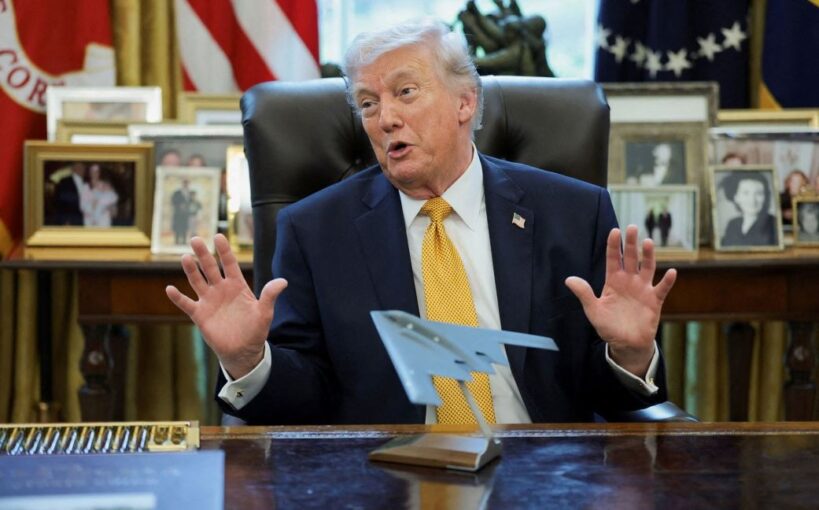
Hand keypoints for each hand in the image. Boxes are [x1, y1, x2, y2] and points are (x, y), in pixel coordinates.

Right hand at [165, 234, 287, 378]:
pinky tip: (169, 289)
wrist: (243, 350)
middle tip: (195, 239)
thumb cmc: (255, 330)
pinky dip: (178, 298)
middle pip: (210, 268)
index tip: (218, 236)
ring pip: (197, 281)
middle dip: (203, 254)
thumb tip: (283, 281)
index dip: (224, 251)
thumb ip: (270, 295)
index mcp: (237, 286)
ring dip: (191, 270)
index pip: (229, 264)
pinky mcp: (200, 315)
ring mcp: (209, 301)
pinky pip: (186, 304)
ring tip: (185, 257)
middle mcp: (221, 289)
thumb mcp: (265, 312)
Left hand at [564, 225, 676, 376]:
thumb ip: (584, 294)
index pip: (614, 259)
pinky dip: (667, 281)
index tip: (615, 231)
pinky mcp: (655, 301)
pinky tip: (671, 272)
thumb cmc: (608, 326)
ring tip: (648, 242)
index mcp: (613, 281)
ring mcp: (643, 289)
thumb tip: (568, 279)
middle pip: (631, 258)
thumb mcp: (593, 310)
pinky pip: (662, 288)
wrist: (625, 344)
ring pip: (647, 268)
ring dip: (649, 255)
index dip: (614, 245)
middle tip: (632, 227)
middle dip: (631, 243)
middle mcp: (629, 281)